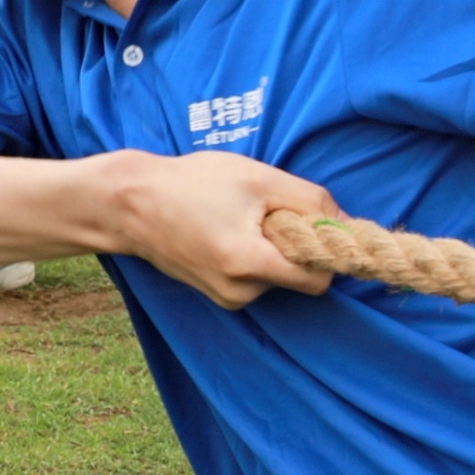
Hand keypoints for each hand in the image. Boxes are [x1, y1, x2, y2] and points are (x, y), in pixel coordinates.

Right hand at [120, 155, 338, 308]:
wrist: (129, 204)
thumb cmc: (192, 183)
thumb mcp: (258, 178)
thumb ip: (310, 200)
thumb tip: (345, 222)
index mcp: (249, 264)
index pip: (319, 280)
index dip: (324, 251)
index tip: (311, 224)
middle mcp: (239, 292)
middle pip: (296, 277)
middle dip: (292, 246)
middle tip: (262, 211)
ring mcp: (225, 297)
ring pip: (275, 277)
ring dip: (270, 249)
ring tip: (237, 218)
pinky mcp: (216, 294)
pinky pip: (254, 279)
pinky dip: (252, 256)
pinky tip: (226, 230)